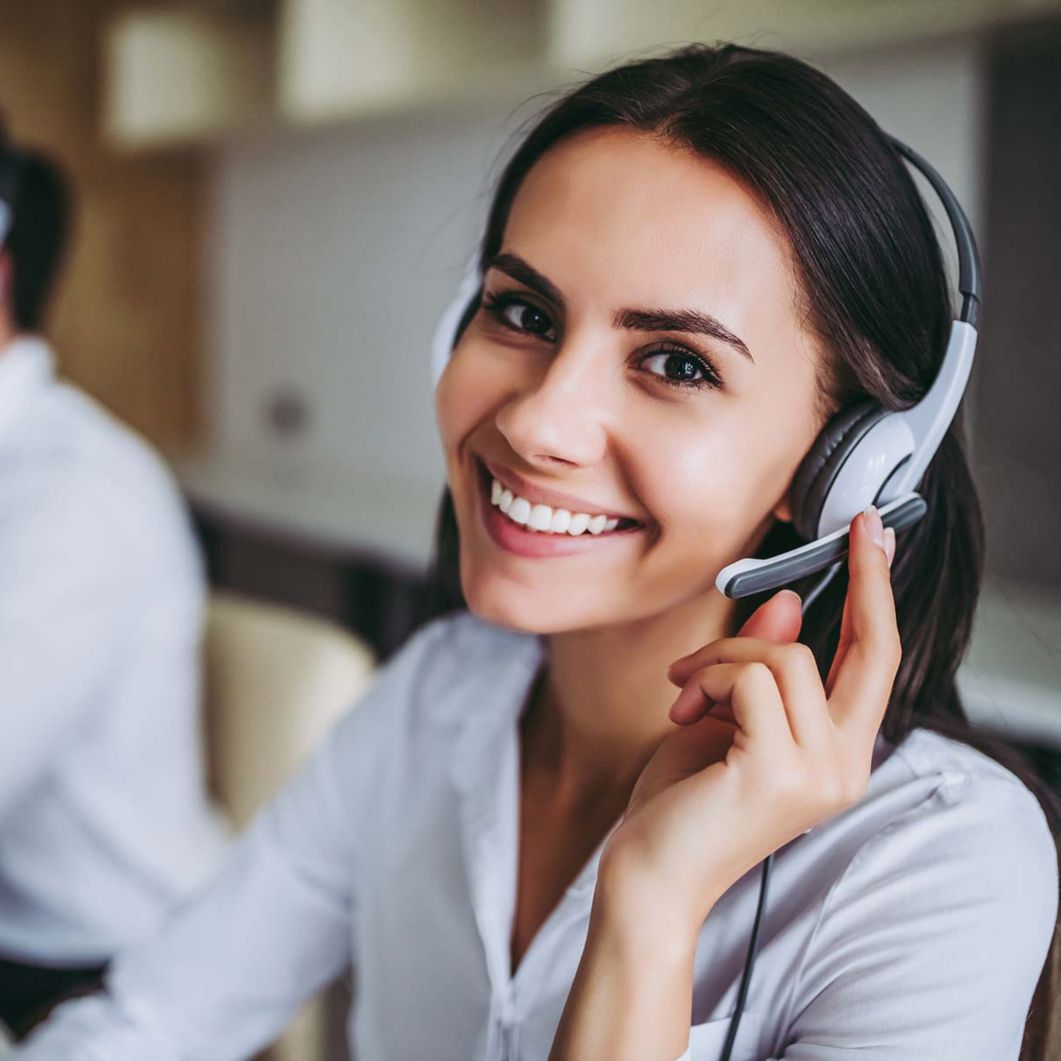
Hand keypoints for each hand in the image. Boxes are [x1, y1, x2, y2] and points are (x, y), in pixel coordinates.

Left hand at [599, 507, 898, 931]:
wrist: (648, 874)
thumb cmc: (683, 801)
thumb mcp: (724, 718)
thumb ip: (761, 669)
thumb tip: (791, 605)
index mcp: (839, 755)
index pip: (878, 666)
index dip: (880, 597)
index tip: (874, 537)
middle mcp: (846, 767)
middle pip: (871, 651)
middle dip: (867, 580)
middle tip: (855, 525)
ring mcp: (819, 774)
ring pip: (787, 656)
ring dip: (721, 658)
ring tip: (683, 691)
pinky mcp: (779, 772)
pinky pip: (750, 678)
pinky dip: (708, 678)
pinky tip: (681, 712)